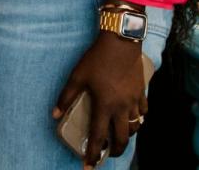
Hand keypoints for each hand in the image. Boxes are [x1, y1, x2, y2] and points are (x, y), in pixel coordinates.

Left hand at [52, 32, 146, 166]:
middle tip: (107, 155)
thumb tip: (54, 114)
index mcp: (104, 106)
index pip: (98, 137)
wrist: (121, 42)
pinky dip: (139, 119)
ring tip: (119, 137)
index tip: (89, 166)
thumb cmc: (96, 59)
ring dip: (127, 136)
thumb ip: (66, 96)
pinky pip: (143, 111)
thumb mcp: (77, 76)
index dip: (92, 153)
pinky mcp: (141, 91)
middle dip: (114, 151)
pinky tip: (134, 118)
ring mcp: (133, 100)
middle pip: (121, 138)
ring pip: (135, 127)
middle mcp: (121, 107)